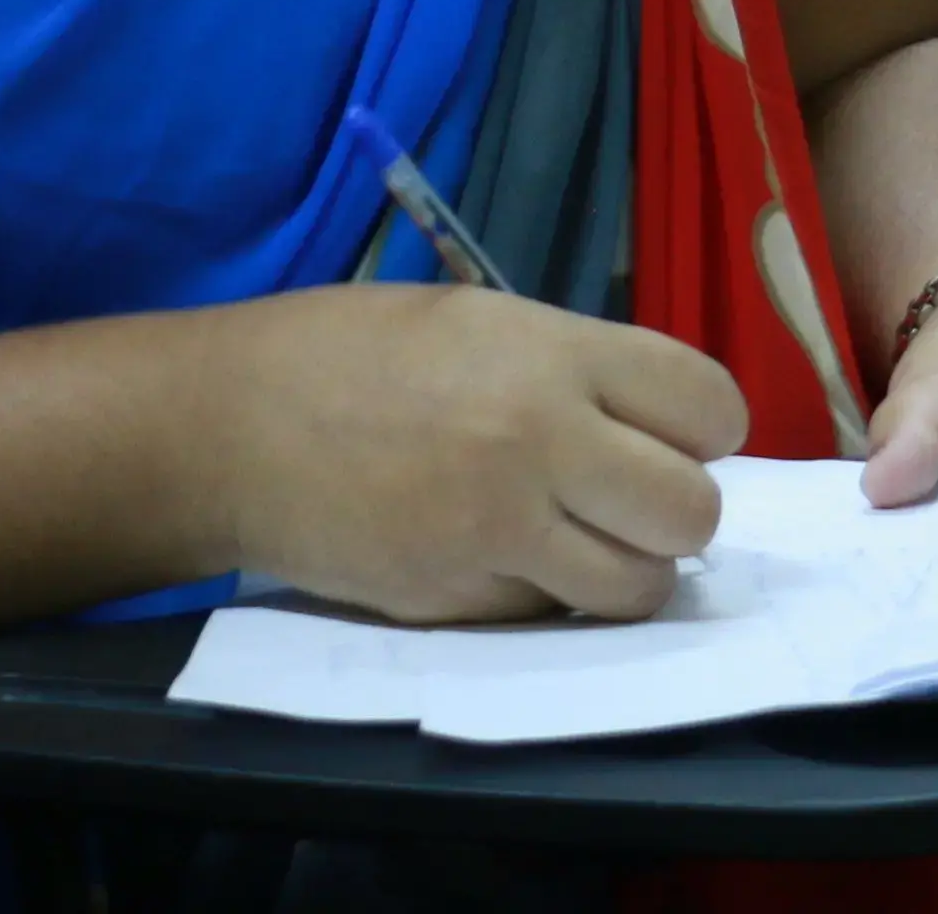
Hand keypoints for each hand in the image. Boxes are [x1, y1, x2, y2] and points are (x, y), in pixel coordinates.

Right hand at [207, 282, 745, 622]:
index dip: (703, 427)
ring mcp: (500, 532)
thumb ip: (567, 367)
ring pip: (642, 587)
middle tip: (627, 498)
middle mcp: (540, 442)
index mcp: (548, 354)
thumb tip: (652, 426)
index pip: (709, 405)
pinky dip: (547, 598)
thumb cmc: (345, 352)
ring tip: (578, 542)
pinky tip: (499, 557)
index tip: (671, 432)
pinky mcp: (463, 602)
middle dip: (675, 511)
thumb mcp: (470, 320)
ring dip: (627, 571)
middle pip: (694, 511)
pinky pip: (556, 616)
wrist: (228, 428)